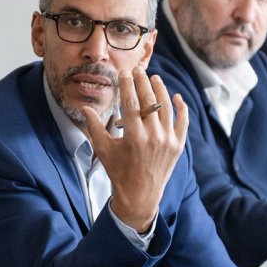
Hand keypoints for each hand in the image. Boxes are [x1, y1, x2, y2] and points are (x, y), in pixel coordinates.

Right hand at [83, 67, 187, 233]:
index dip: (127, 84)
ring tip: (154, 78)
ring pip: (166, 106)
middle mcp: (153, 136)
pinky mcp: (178, 145)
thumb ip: (94, 127)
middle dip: (142, 81)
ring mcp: (168, 140)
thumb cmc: (118, 172)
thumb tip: (84, 108)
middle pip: (149, 99)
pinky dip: (181, 108)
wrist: (139, 196)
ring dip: (160, 89)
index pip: (130, 101)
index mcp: (133, 136)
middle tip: (138, 70)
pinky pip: (182, 121)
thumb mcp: (103, 149)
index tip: (124, 72)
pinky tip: (176, 96)